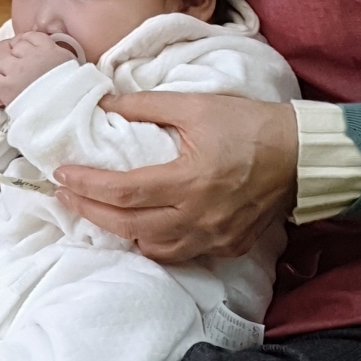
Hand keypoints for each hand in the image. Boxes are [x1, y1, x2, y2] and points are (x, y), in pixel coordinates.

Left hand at [0, 33, 74, 108]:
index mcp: (49, 48)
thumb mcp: (69, 62)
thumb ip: (56, 50)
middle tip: (26, 75)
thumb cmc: (70, 89)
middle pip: (16, 48)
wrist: (65, 112)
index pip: (30, 36)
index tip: (29, 56)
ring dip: (7, 72)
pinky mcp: (6, 85)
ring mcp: (18, 69)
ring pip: (3, 62)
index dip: (27, 45)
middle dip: (18, 59)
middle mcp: (32, 55)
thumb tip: (50, 42)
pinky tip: (5, 90)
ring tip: (18, 85)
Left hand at [54, 93, 297, 262]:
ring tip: (99, 212)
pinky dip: (154, 244)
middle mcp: (198, 217)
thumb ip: (146, 105)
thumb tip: (104, 105)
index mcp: (188, 180)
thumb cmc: (248, 124)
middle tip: (65, 196)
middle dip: (90, 212)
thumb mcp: (195, 105)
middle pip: (129, 226)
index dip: (87, 186)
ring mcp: (214, 237)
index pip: (123, 191)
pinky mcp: (228, 247)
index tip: (61, 175)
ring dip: (120, 232)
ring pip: (152, 248)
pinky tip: (143, 228)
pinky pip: (180, 255)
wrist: (300, 155)